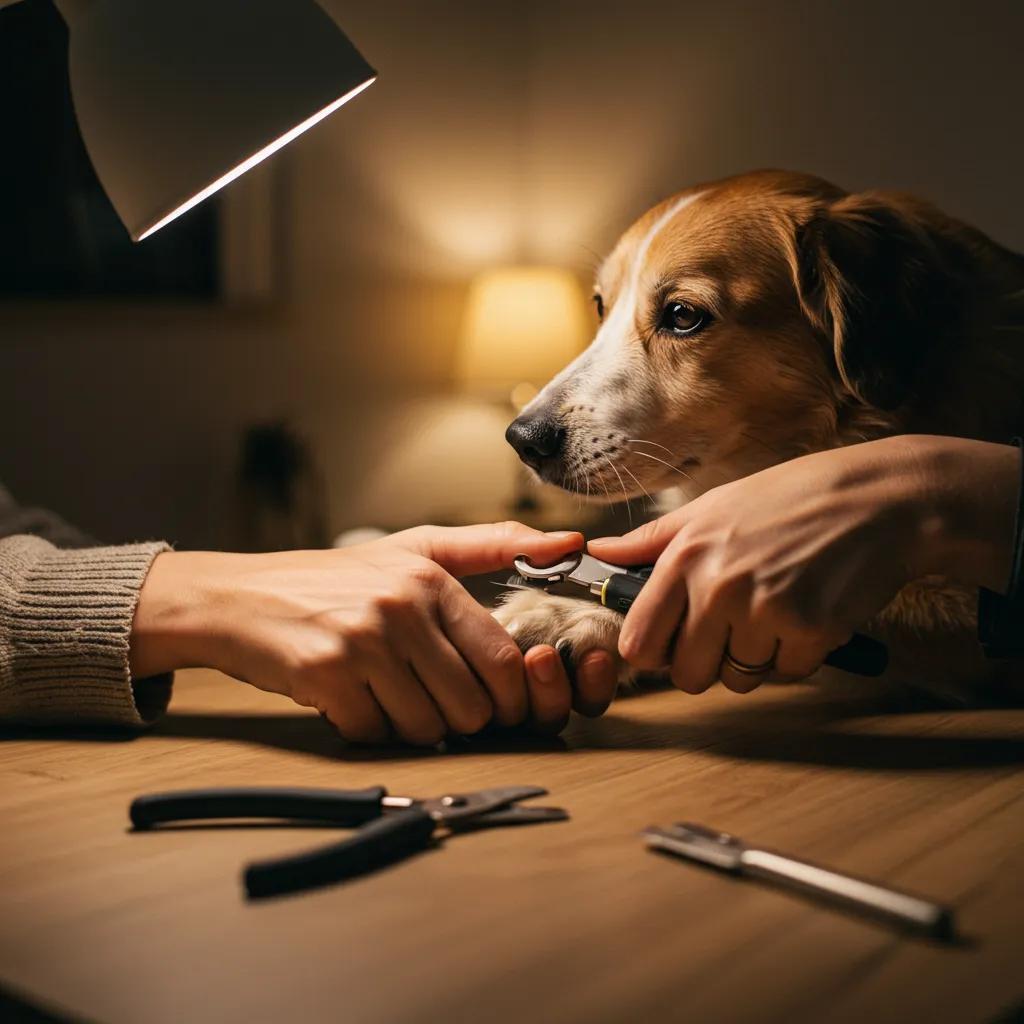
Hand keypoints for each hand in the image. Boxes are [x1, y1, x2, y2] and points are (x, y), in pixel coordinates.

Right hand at [129, 522, 602, 742]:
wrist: (241, 597)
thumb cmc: (338, 578)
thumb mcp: (415, 548)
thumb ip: (494, 545)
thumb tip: (572, 542)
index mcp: (431, 581)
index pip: (504, 661)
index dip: (509, 696)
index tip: (495, 703)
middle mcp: (401, 609)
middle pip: (472, 706)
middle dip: (460, 718)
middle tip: (433, 700)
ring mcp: (362, 644)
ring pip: (427, 728)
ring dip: (412, 725)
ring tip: (388, 693)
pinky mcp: (325, 677)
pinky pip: (375, 734)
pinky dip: (367, 728)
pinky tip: (351, 698)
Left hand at [588, 436, 1018, 693]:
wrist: (877, 498)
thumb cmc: (789, 500)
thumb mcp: (709, 508)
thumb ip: (649, 541)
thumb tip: (597, 553)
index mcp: (684, 557)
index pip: (639, 642)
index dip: (655, 651)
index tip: (674, 641)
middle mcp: (717, 586)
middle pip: (687, 675)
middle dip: (708, 662)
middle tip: (734, 628)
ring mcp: (764, 610)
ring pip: (739, 678)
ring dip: (757, 656)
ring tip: (777, 607)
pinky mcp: (810, 630)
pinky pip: (788, 674)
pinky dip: (798, 655)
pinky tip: (809, 612)